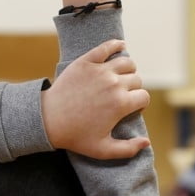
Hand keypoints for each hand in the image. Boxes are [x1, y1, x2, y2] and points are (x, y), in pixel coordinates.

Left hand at [42, 39, 150, 159]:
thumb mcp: (102, 150)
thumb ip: (127, 149)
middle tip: (123, 95)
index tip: (131, 108)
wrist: (48, 120)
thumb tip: (147, 142)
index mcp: (121, 104)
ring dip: (128, 69)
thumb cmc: (75, 136)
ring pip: (127, 63)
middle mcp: (114, 84)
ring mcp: (100, 70)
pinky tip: (121, 46)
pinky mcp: (86, 61)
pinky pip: (107, 47)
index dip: (140, 103)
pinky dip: (116, 45)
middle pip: (137, 79)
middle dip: (134, 88)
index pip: (144, 97)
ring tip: (121, 77)